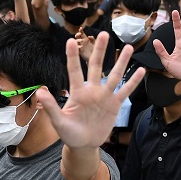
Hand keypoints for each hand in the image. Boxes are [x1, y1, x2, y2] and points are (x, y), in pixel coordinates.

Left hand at [35, 32, 145, 151]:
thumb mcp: (58, 122)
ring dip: (121, 62)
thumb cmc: (69, 133)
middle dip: (99, 51)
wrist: (83, 145)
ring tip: (128, 47)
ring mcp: (104, 96)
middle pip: (96, 66)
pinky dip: (133, 82)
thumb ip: (51, 107)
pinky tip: (140, 70)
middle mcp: (91, 90)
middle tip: (104, 34)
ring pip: (114, 75)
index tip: (71, 41)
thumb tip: (40, 92)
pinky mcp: (114, 105)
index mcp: (77, 92)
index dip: (73, 57)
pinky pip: (125, 91)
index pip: (74, 71)